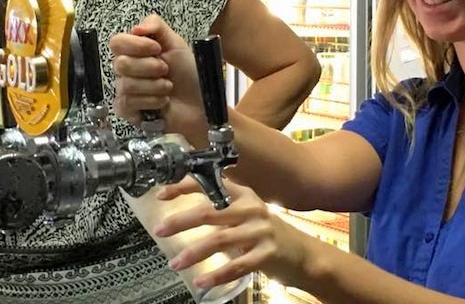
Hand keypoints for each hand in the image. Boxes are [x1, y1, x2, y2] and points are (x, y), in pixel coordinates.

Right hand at [110, 15, 206, 136]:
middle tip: (166, 71)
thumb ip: (156, 26)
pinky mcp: (128, 111)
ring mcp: (126, 90)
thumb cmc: (190, 75)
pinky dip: (150, 101)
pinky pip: (127, 103)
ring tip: (168, 87)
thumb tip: (136, 28)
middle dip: (149, 67)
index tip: (157, 49)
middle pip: (120, 63)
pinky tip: (162, 101)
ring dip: (154, 86)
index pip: (117, 42)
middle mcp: (128, 69)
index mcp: (136, 51)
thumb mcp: (177, 44)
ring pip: (126, 84)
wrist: (202, 102)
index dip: (136, 45)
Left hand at [152, 178, 315, 291]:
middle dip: (180, 221)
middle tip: (160, 230)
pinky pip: (236, 265)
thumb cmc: (266, 234)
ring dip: (193, 252)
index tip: (162, 194)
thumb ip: (220, 211)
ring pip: (219, 240)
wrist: (304, 255)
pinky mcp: (267, 254)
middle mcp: (251, 208)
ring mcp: (260, 230)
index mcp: (243, 194)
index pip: (209, 183)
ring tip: (175, 263)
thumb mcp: (245, 214)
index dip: (183, 186)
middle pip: (208, 211)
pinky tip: (201, 280)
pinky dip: (216, 274)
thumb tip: (184, 214)